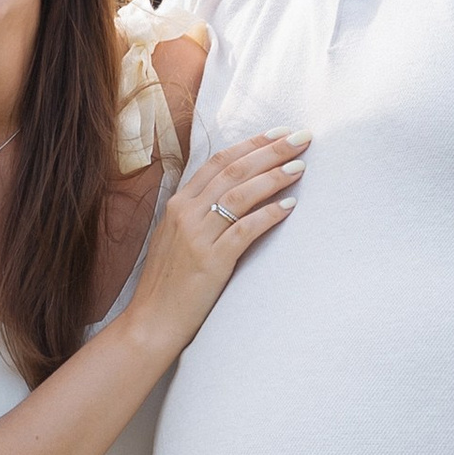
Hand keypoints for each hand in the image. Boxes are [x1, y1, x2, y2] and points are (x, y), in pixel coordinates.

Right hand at [119, 132, 306, 360]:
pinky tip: (289, 206)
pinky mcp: (210, 261)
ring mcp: (196, 236)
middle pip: (233, 171)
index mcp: (177, 204)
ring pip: (239, 194)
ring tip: (301, 166)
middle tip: (301, 137)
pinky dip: (268, 215)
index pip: (218, 162)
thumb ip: (198, 214)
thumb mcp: (175, 238)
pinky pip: (244, 230)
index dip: (250, 144)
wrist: (151, 321)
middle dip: (271, 151)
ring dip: (273, 176)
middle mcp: (185, 214)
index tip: (279, 133)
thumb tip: (232, 194)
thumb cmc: (167, 283)